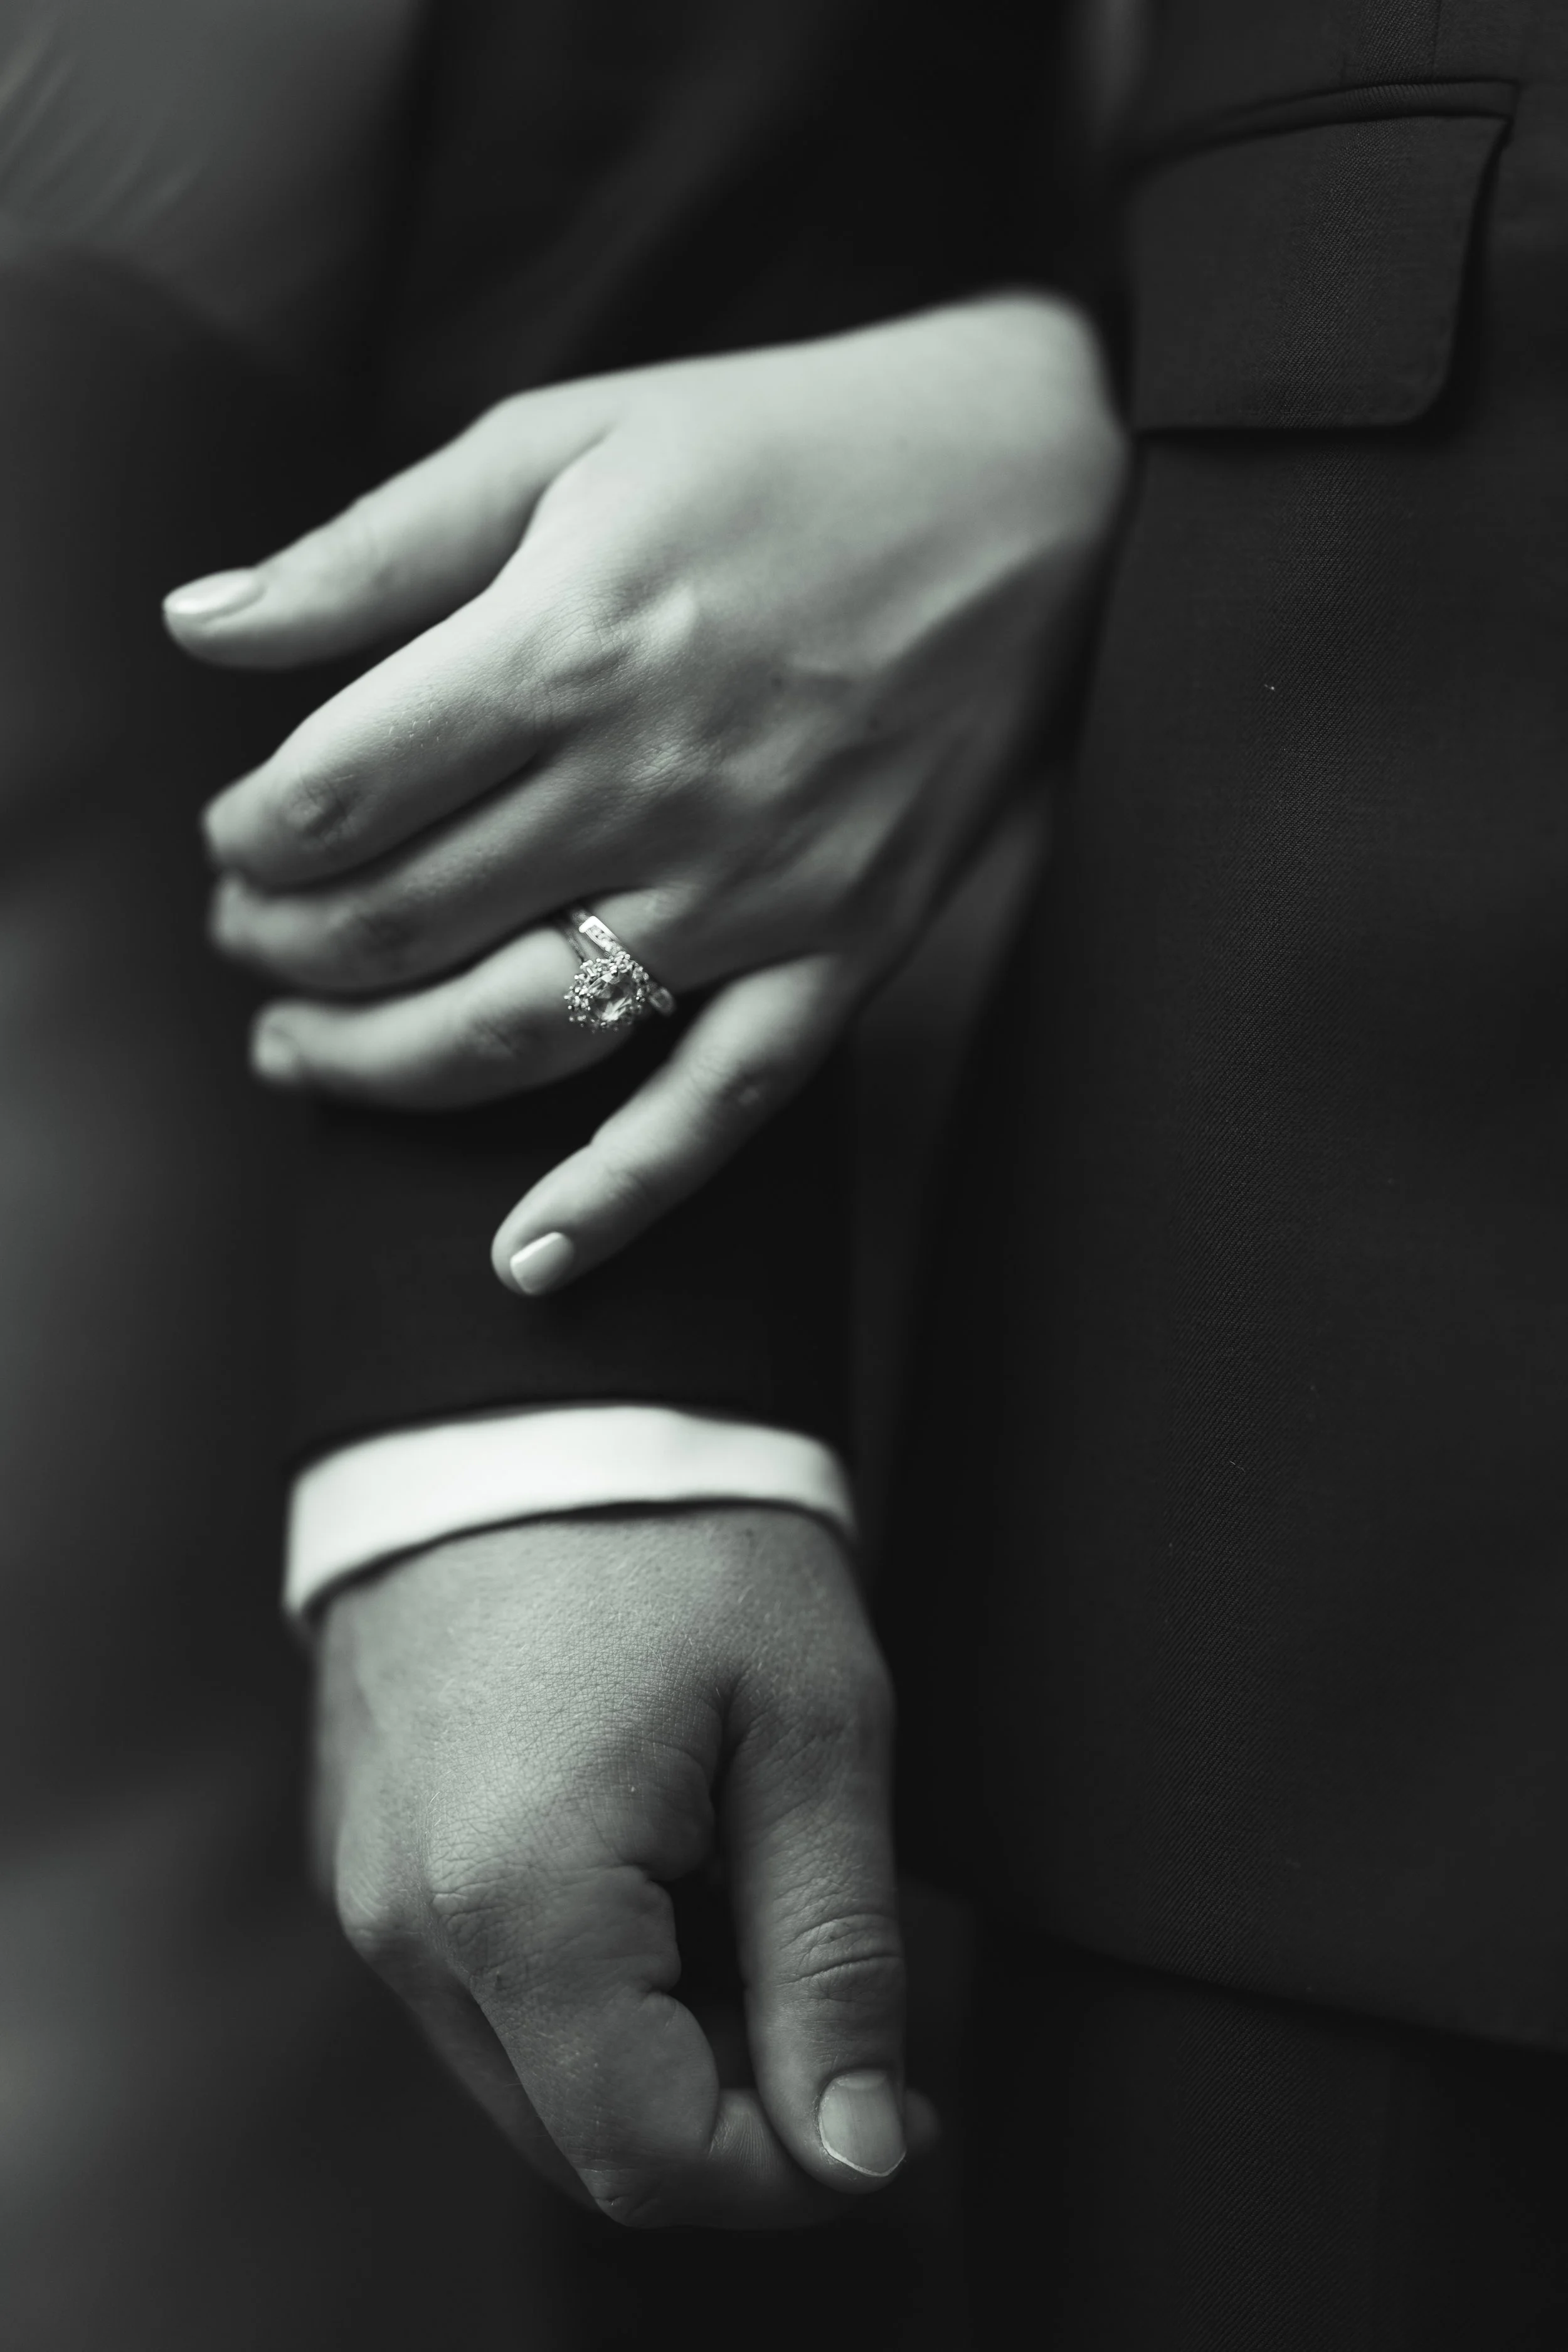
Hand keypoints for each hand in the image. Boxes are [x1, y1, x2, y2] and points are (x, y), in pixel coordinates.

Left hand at [169, 295, 1124, 1292]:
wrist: (1041, 491)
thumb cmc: (792, 446)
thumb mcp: (569, 437)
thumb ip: (374, 547)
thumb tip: (199, 625)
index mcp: (571, 642)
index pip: (335, 794)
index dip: (250, 837)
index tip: (240, 835)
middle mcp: (655, 785)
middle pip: (399, 926)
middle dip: (283, 949)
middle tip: (251, 935)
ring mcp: (756, 889)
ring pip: (519, 1033)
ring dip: (376, 1070)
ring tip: (300, 1059)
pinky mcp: (844, 951)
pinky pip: (719, 1106)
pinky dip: (618, 1195)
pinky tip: (526, 1259)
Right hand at [313, 1506, 927, 2226]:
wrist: (537, 1392)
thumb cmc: (684, 1531)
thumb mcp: (812, 1729)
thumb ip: (834, 1957)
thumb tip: (856, 2151)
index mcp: (516, 1900)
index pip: (650, 2160)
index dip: (795, 2174)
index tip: (894, 2107)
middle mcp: (406, 1922)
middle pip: (582, 2139)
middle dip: (736, 2111)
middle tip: (846, 2004)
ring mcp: (369, 1887)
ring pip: (533, 2071)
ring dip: (666, 2043)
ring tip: (752, 1890)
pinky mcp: (365, 1848)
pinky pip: (482, 1985)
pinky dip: (592, 1977)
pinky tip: (668, 1861)